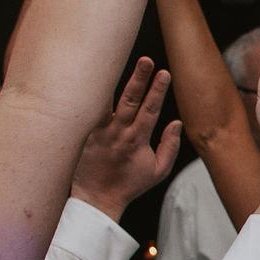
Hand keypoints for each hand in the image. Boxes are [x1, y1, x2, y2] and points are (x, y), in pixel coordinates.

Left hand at [71, 57, 180, 220]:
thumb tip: (177, 122)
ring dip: (111, 80)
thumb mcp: (158, 171)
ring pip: (105, 100)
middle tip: (146, 60)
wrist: (96, 198)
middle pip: (130, 99)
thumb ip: (169, 146)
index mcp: (137, 140)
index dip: (158, 91)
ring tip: (112, 61)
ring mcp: (98, 131)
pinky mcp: (83, 132)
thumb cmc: (129, 184)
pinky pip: (86, 109)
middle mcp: (117, 132)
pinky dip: (88, 93)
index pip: (151, 109)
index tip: (165, 73)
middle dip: (139, 78)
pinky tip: (88, 77)